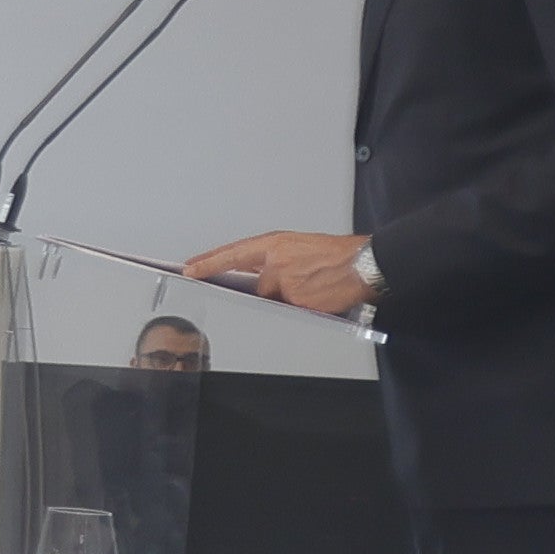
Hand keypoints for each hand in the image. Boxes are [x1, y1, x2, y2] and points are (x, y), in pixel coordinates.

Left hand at [180, 230, 374, 315]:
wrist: (364, 263)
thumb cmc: (337, 252)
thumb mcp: (299, 245)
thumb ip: (274, 259)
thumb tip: (256, 273)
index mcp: (274, 244)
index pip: (231, 254)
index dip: (208, 262)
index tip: (189, 268)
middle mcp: (276, 263)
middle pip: (258, 286)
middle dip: (274, 288)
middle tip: (301, 279)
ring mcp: (285, 284)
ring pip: (276, 299)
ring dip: (291, 297)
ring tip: (316, 283)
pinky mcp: (297, 302)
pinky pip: (292, 309)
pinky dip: (304, 305)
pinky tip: (321, 294)